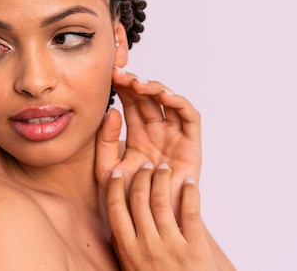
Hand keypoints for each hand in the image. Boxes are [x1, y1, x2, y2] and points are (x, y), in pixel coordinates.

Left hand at [96, 67, 201, 217]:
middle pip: (147, 99)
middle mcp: (157, 132)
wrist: (149, 223)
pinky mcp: (191, 144)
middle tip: (120, 74)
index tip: (109, 75)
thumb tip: (112, 112)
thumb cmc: (128, 200)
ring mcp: (175, 136)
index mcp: (138, 135)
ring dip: (155, 88)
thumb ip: (105, 142)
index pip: (130, 103)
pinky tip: (164, 96)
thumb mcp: (107, 170)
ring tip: (138, 84)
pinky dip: (180, 103)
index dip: (122, 87)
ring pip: (168, 102)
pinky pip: (189, 117)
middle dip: (135, 83)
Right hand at [106, 163, 215, 270]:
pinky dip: (190, 194)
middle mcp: (147, 245)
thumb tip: (116, 227)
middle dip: (140, 177)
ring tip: (163, 168)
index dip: (117, 186)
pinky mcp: (195, 249)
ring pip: (161, 202)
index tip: (118, 172)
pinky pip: (190, 213)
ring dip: (161, 180)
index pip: (116, 209)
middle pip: (139, 200)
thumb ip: (124, 250)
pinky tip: (188, 183)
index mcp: (128, 250)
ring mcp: (171, 246)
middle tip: (144, 165)